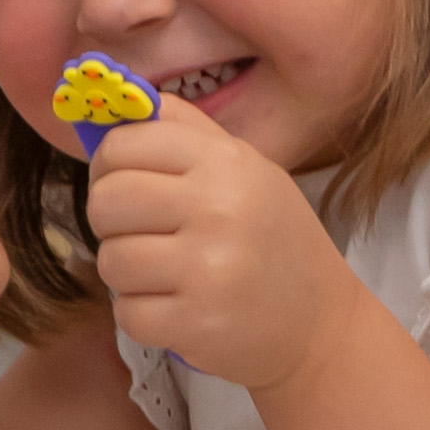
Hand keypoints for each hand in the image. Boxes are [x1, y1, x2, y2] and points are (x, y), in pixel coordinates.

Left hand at [77, 94, 377, 390]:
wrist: (322, 322)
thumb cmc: (272, 239)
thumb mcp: (246, 168)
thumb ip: (184, 132)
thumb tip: (117, 104)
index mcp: (226, 162)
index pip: (124, 144)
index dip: (107, 165)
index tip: (123, 183)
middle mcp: (218, 209)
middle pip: (107, 201)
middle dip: (111, 221)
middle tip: (140, 233)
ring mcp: (207, 269)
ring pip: (111, 261)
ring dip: (128, 273)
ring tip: (166, 274)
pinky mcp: (197, 324)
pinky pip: (127, 313)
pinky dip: (143, 316)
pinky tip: (177, 309)